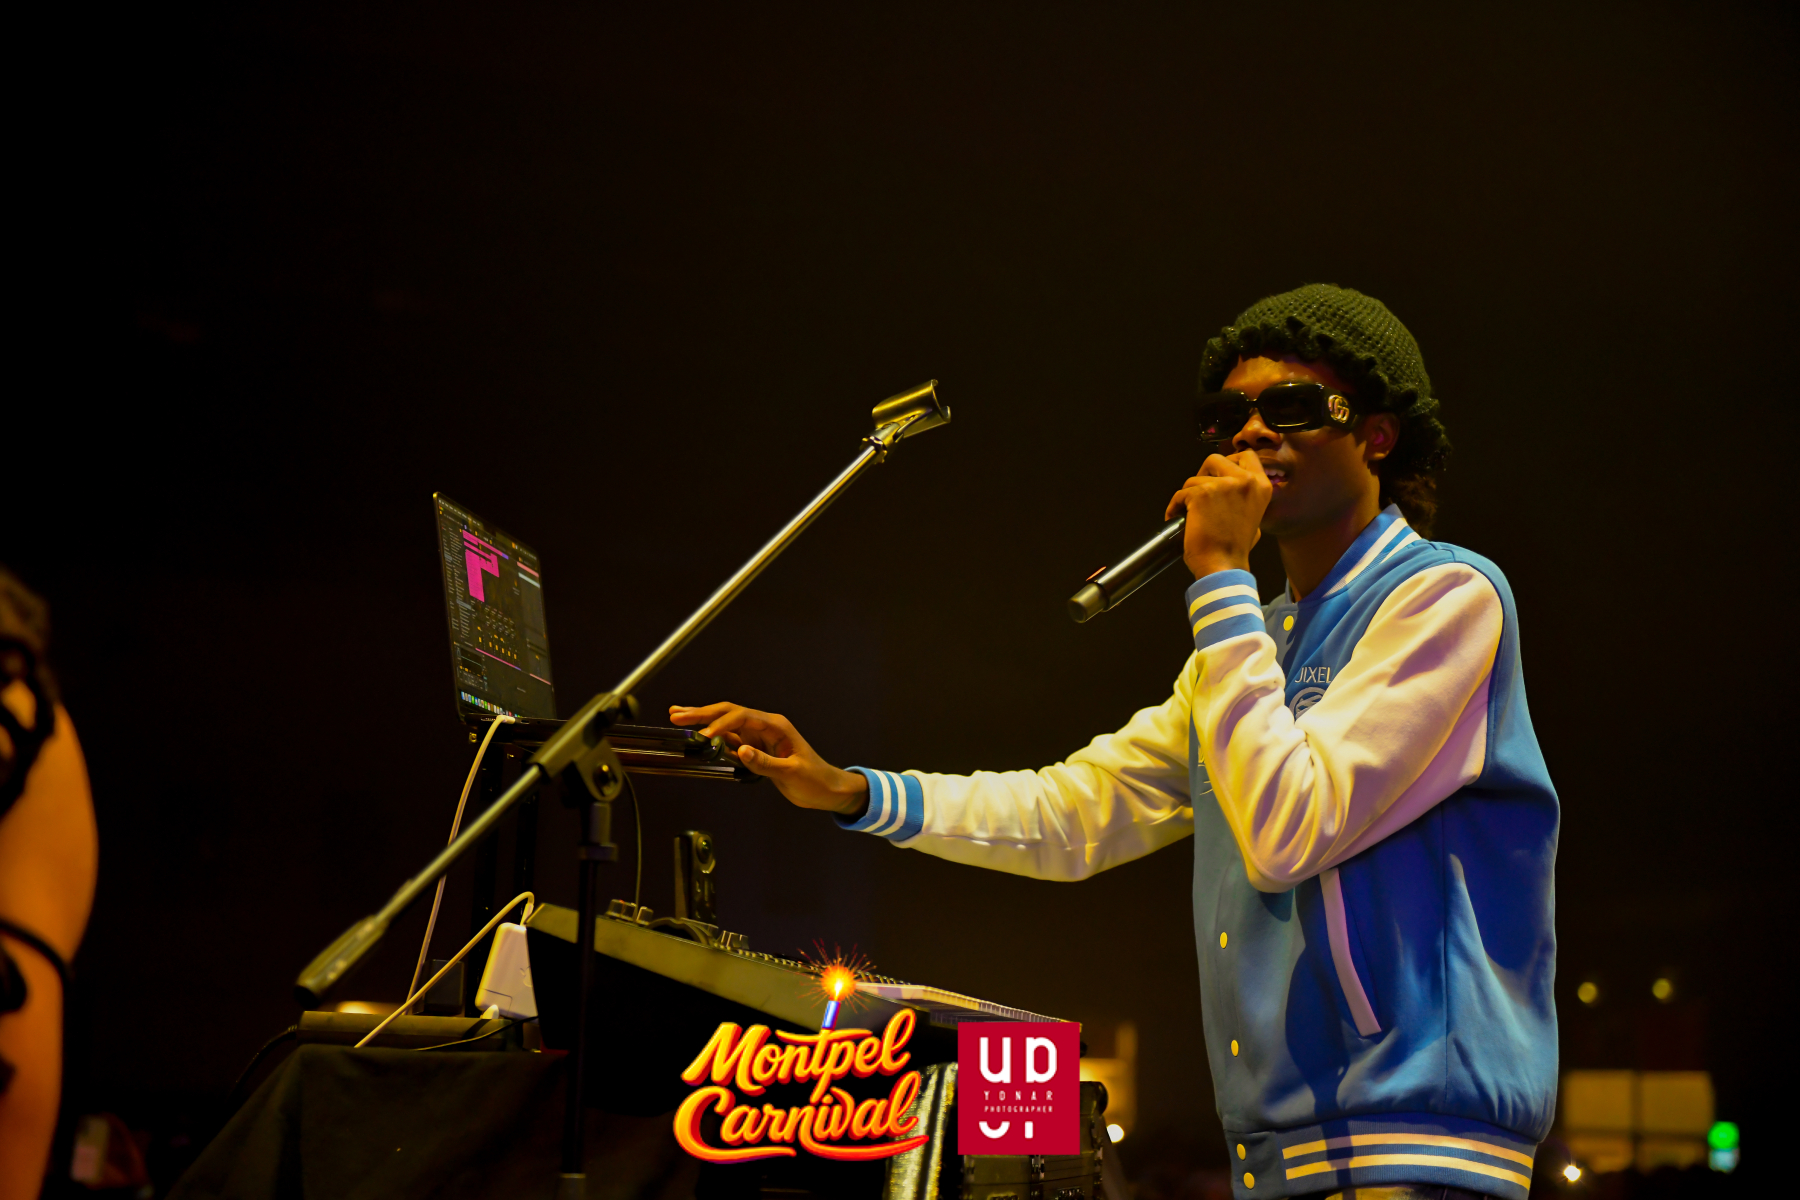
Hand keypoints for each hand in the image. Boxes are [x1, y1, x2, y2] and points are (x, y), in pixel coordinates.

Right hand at [668, 703, 868, 817]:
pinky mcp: (757, 749)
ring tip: (678, 717)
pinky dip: (714, 737)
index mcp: (776, 726)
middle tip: (677, 714)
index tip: (703, 735)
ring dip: (704, 721)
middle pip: (729, 714)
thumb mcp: (791, 773)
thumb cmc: (815, 779)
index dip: (720, 723)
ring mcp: (759, 737)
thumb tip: (740, 751)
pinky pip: (731, 739)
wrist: (827, 790)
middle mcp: (766, 727)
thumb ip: (764, 762)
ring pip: (726, 724)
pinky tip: (698, 735)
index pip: (741, 717)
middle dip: (703, 713)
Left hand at [1163, 450, 1270, 578]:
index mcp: (1261, 485)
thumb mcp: (1255, 517)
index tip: (1217, 472)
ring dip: (1189, 494)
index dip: (1228, 461)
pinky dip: (1175, 506)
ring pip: (1195, 478)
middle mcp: (1245, 481)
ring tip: (1190, 513)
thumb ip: (1247, 497)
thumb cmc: (1235, 547)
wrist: (1223, 565)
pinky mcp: (1201, 494)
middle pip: (1216, 459)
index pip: (1246, 455)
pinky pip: (1180, 493)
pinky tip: (1178, 518)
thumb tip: (1233, 490)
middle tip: (1199, 490)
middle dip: (1204, 472)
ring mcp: (1223, 485)